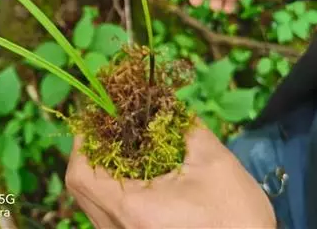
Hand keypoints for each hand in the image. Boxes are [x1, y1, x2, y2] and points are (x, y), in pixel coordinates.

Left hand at [66, 125, 275, 228]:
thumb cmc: (235, 213)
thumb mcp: (212, 160)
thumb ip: (184, 126)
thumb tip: (165, 102)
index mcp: (132, 209)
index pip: (81, 175)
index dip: (82, 141)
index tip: (95, 117)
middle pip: (81, 189)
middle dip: (90, 151)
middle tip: (108, 125)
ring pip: (92, 202)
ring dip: (99, 168)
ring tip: (119, 141)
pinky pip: (107, 212)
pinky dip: (111, 185)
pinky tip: (133, 168)